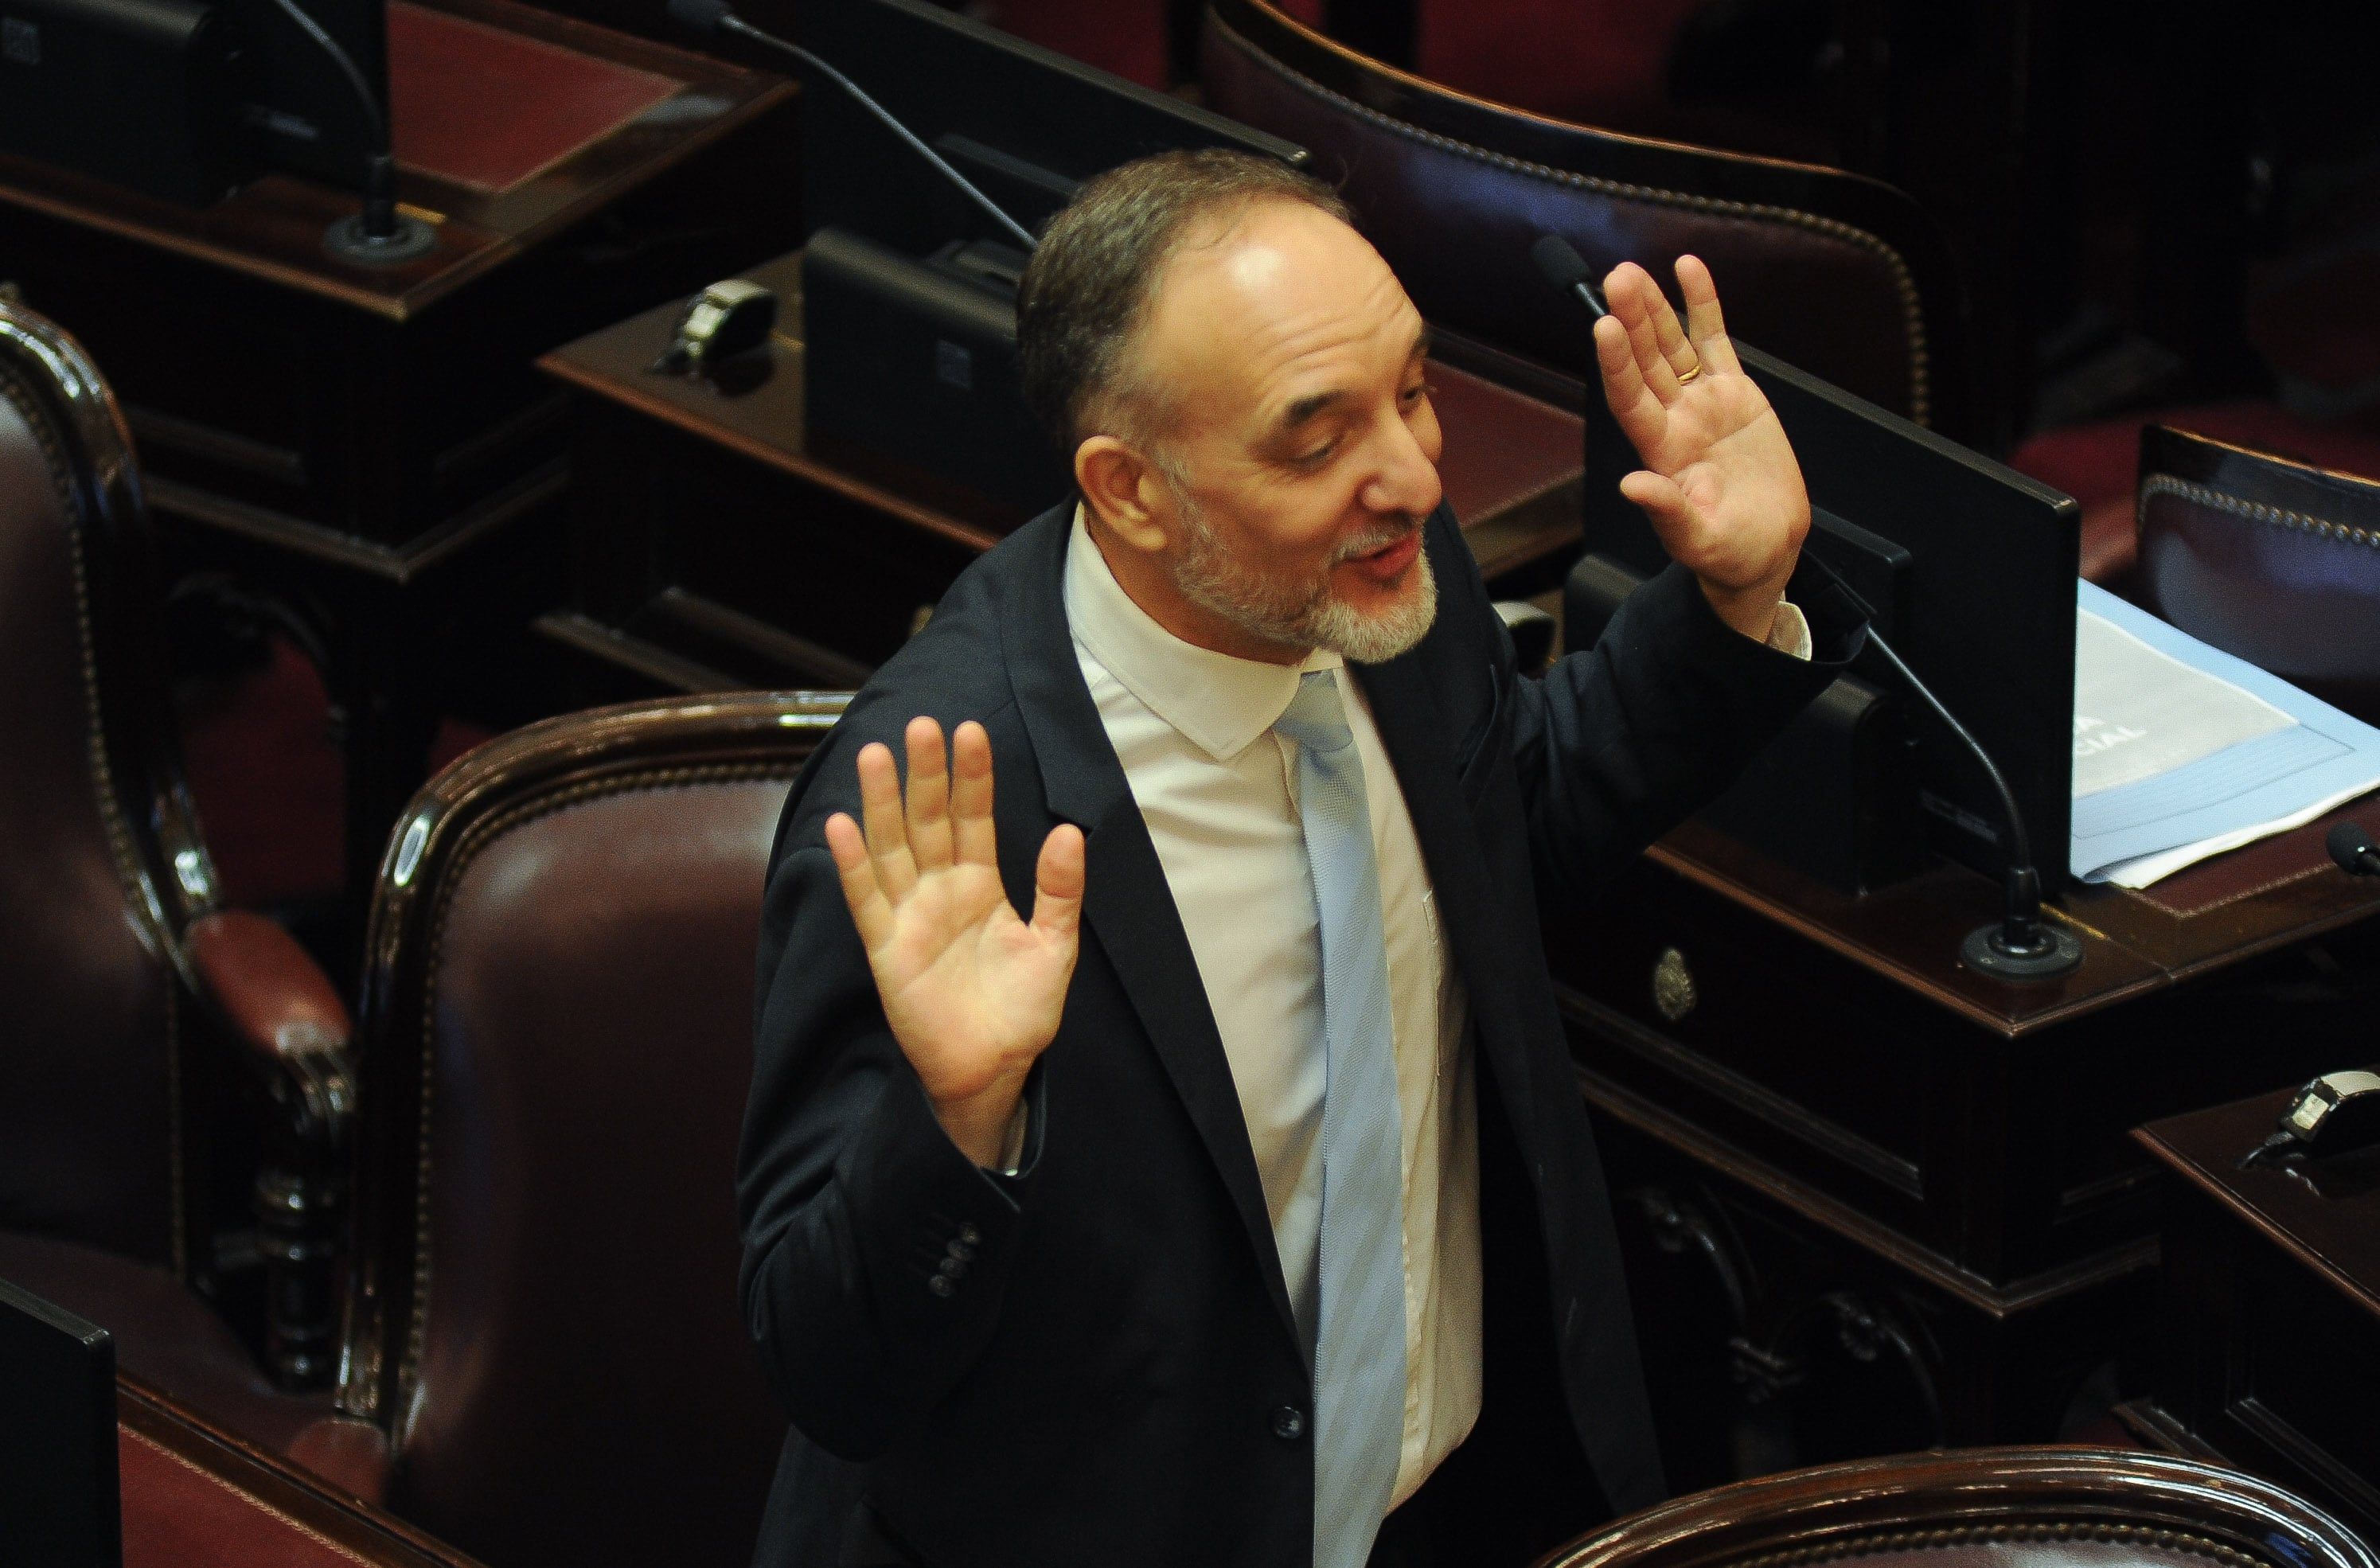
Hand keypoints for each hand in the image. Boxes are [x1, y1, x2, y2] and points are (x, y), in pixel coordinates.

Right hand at [825, 718, 1084, 1166]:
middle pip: (929, 821)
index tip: (970, 730)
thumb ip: (1059, 890)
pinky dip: (853, 865)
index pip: (974, 817)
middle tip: (920, 725)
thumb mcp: (1055, 945)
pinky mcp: (886, 949)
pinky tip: (842, 826)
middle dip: (925, 775)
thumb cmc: (1023, 1010)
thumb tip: (1069, 831)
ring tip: (875, 755)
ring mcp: (910, 916)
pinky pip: (866, 900)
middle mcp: (941, 891)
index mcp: (982, 884)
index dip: (972, 776)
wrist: (995, 1070)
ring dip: (881, 804)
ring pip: (893, 848)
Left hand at [1595, 256, 1811, 640]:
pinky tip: (1688, 269)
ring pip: (1672, 344)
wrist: (1766, 548)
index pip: (1630, 400)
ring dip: (1655, 308)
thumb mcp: (1699, 539)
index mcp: (1661, 452)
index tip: (1603, 326)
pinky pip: (1714, 340)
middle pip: (1646, 362)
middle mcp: (1674, 420)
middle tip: (1617, 279)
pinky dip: (1702, 305)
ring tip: (1634, 271)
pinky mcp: (1733, 393)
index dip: (1617, 364)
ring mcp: (1701, 403)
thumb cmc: (1728, 553)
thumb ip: (1668, 511)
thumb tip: (1632, 486)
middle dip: (1631, 321)